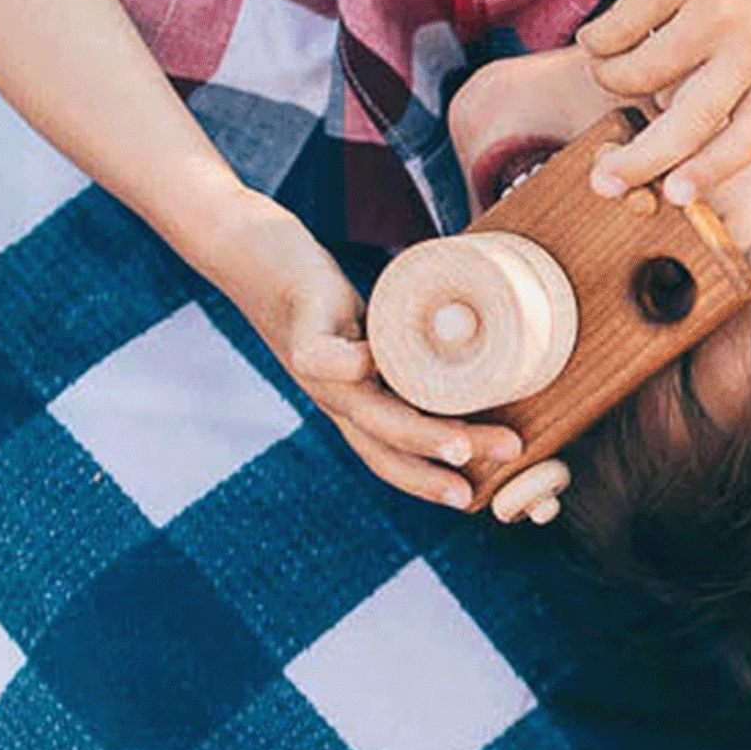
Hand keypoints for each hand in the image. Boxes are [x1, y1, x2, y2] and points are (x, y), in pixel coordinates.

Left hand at [218, 201, 521, 507]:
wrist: (244, 253)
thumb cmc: (320, 291)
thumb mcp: (370, 330)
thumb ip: (408, 351)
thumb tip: (476, 352)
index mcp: (353, 404)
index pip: (390, 457)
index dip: (430, 481)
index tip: (478, 496)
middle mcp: (334, 397)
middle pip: (389, 445)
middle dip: (447, 463)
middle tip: (506, 459)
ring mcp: (316, 369)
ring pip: (368, 414)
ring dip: (418, 435)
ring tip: (465, 444)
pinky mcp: (302, 330)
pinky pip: (326, 359)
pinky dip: (354, 364)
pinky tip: (383, 360)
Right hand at [576, 0, 750, 206]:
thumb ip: (724, 81)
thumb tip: (661, 138)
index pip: (750, 137)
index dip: (710, 170)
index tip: (674, 196)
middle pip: (692, 122)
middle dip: (641, 160)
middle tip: (602, 181)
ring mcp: (715, 6)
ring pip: (640, 74)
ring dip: (609, 77)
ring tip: (606, 64)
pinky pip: (616, 30)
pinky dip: (596, 40)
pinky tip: (595, 36)